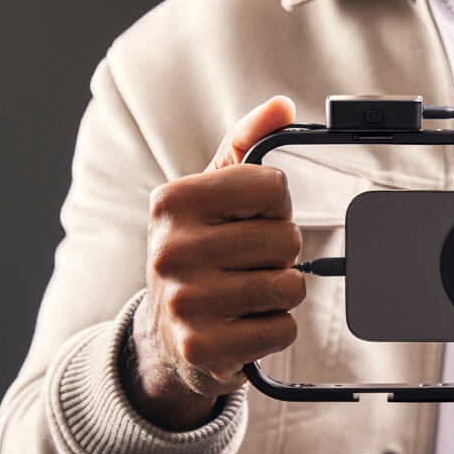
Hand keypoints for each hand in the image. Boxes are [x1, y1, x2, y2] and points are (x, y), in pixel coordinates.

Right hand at [124, 96, 303, 430]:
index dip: (274, 205)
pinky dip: (274, 329)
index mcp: (172, 202)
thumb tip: (281, 106)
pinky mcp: (203, 348)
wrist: (164, 336)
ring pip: (290, 285)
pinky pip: (282, 329)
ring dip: (281, 291)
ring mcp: (185, 303)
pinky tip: (243, 324)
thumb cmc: (198, 252)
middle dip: (279, 253)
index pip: (272, 186)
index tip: (248, 219)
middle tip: (246, 263)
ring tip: (246, 293)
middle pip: (286, 239)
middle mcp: (171, 250)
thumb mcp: (210, 193)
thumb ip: (246, 144)